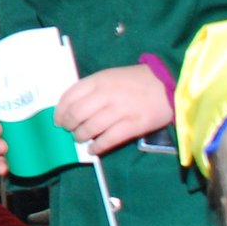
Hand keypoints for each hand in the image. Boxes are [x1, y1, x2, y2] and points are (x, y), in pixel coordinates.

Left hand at [53, 65, 172, 156]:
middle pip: (76, 114)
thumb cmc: (136, 80)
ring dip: (80, 136)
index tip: (58, 120)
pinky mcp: (133, 125)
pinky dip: (97, 147)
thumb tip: (73, 107)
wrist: (168, 83)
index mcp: (98, 80)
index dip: (60, 111)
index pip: (70, 96)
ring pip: (90, 128)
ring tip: (80, 138)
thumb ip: (92, 89)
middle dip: (68, 125)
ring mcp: (119, 110)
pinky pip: (108, 140)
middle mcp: (106, 95)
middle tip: (69, 130)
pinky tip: (93, 149)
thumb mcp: (110, 76)